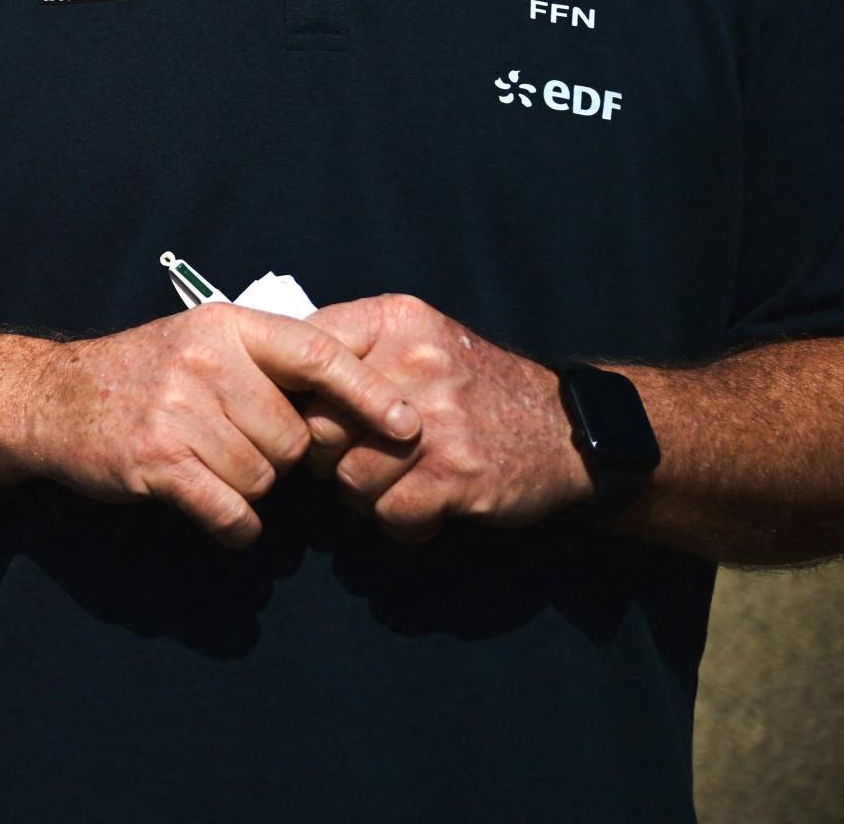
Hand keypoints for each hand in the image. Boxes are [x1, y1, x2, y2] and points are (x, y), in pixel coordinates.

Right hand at [12, 303, 421, 546]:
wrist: (52, 398)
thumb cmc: (144, 375)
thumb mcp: (203, 343)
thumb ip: (270, 362)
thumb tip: (363, 400)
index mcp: (226, 326)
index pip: (317, 354)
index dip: (369, 392)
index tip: (408, 425)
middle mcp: (205, 361)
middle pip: (294, 436)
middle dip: (278, 457)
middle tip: (233, 444)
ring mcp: (177, 410)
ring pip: (263, 478)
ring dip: (246, 488)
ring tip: (205, 465)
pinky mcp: (156, 460)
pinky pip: (230, 510)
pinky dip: (233, 524)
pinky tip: (214, 512)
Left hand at [303, 294, 588, 540]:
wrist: (571, 430)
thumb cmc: (474, 389)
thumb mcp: (418, 341)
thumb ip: (353, 351)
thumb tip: (272, 377)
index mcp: (394, 321)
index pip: (304, 352)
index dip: (294, 394)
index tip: (309, 413)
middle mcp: (414, 364)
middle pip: (316, 424)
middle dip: (326, 453)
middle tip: (355, 457)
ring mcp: (436, 422)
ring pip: (348, 477)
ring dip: (365, 493)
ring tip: (398, 481)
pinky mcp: (457, 475)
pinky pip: (389, 513)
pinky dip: (402, 522)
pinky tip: (425, 507)